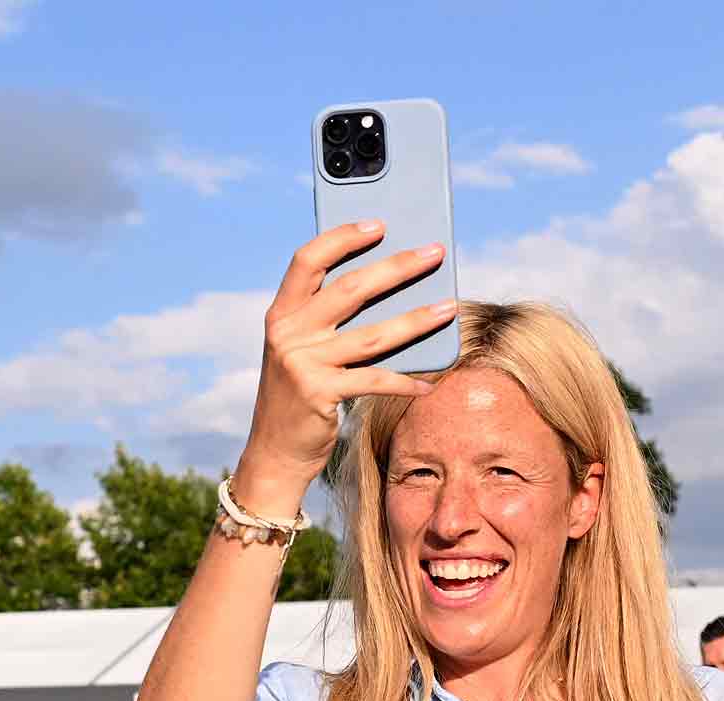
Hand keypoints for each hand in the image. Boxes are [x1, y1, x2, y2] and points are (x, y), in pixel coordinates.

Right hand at [232, 223, 452, 516]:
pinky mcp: (319, 394)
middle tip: (434, 252)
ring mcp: (301, 363)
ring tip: (450, 308)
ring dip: (416, 319)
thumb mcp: (303, 352)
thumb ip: (330, 323)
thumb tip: (393, 292)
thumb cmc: (299, 397)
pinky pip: (375, 381)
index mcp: (281, 315)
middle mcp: (287, 334)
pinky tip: (431, 382)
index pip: (308, 260)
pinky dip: (406, 382)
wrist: (274, 453)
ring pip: (372, 334)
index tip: (379, 223)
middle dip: (398, 267)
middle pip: (350, 289)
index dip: (343, 238)